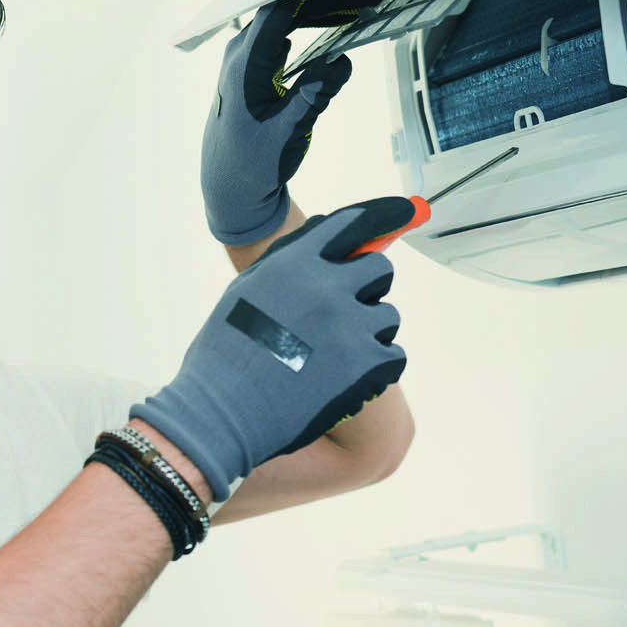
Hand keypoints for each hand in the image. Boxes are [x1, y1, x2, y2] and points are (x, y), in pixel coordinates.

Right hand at [132, 197, 412, 500]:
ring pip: (387, 317)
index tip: (403, 213)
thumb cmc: (225, 355)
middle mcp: (327, 286)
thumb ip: (289, 261)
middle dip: (367, 288)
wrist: (223, 413)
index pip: (353, 225)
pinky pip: (394, 356)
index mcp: (296, 263)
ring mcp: (349, 326)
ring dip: (369, 333)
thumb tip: (327, 236)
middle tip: (345, 313)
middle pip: (379, 270)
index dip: (382, 217)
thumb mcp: (247, 290)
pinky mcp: (366, 366)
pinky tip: (349, 379)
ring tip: (335, 356)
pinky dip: (378, 367)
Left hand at [200, 0, 384, 245]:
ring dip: (319, 13)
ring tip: (357, 7)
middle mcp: (240, 55)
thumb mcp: (289, 132)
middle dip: (327, 0)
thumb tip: (341, 61)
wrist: (229, 186)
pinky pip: (282, 36)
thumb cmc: (253, 163)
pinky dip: (309, 30)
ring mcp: (245, 60)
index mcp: (245, 65)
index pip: (280, 10)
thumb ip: (315, 94)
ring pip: (285, 21)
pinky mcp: (253, 68)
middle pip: (286, 9)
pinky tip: (332, 27)